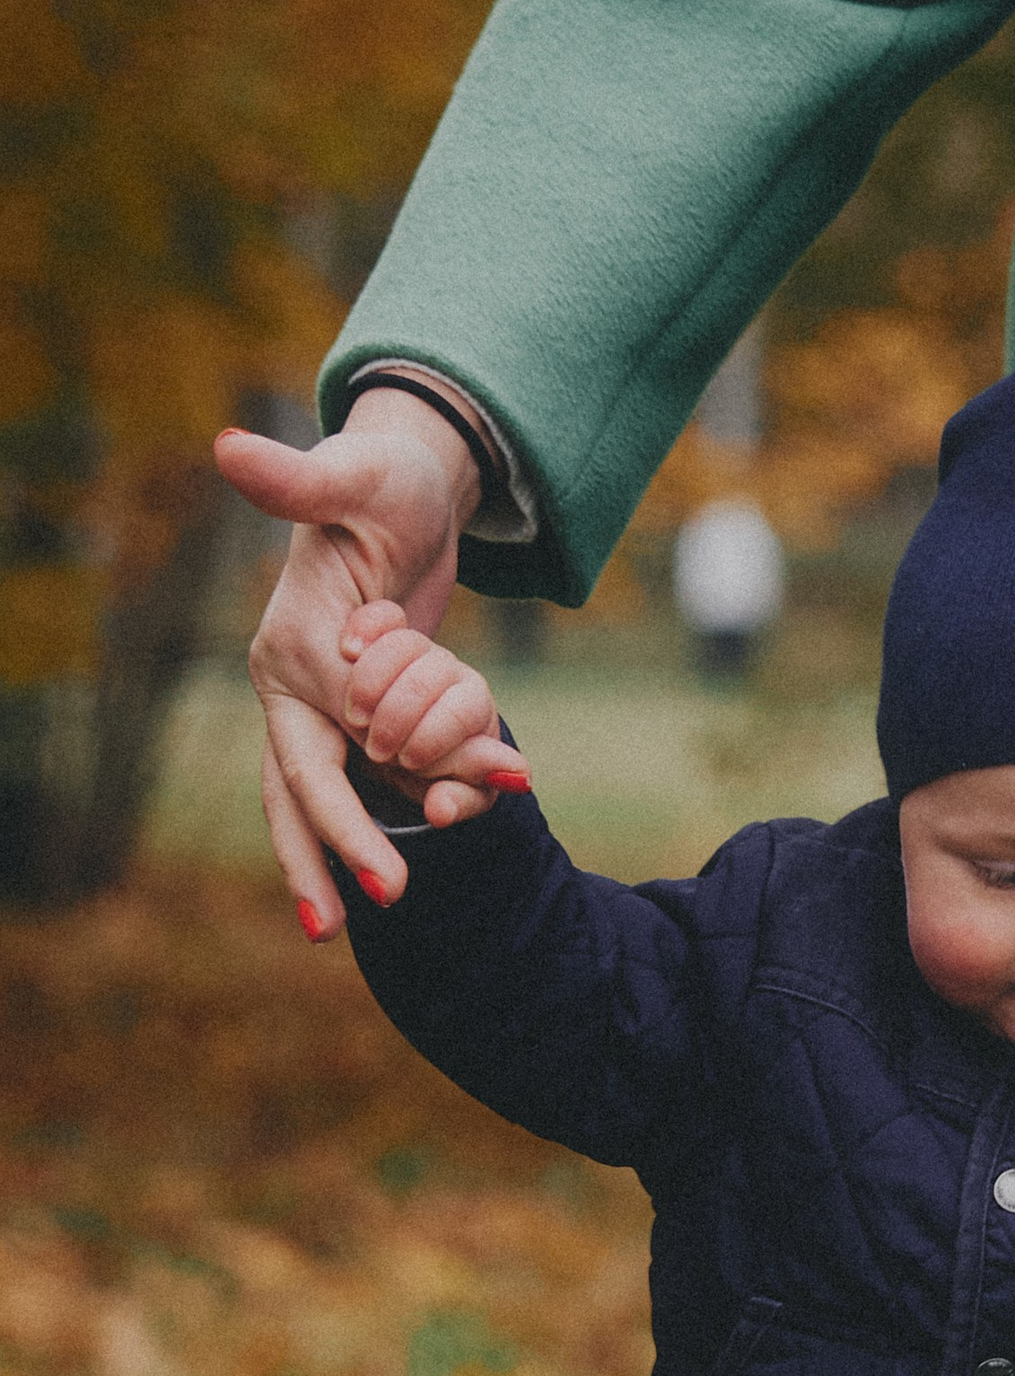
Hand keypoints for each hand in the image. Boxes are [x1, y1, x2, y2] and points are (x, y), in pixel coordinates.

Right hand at [215, 392, 491, 939]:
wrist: (409, 483)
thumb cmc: (381, 478)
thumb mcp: (354, 476)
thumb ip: (299, 481)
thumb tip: (230, 449)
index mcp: (289, 651)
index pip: (318, 755)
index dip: (350, 820)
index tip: (387, 879)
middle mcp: (295, 684)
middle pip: (296, 790)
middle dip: (320, 858)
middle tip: (335, 926)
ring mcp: (325, 699)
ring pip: (324, 793)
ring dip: (340, 852)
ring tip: (350, 918)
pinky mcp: (360, 705)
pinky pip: (379, 770)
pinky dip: (405, 805)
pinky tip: (424, 847)